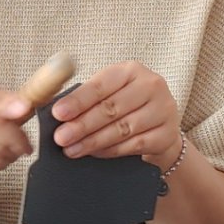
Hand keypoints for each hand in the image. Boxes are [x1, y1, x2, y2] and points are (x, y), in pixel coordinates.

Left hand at [52, 62, 181, 165]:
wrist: (159, 126)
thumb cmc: (125, 106)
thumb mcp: (108, 93)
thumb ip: (85, 98)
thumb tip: (56, 111)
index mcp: (131, 70)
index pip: (100, 85)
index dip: (78, 101)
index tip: (58, 113)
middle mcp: (151, 86)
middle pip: (111, 108)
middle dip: (82, 125)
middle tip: (61, 137)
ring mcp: (163, 110)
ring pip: (122, 129)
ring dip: (93, 141)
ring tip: (71, 149)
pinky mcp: (167, 134)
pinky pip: (134, 145)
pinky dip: (110, 150)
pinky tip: (94, 153)